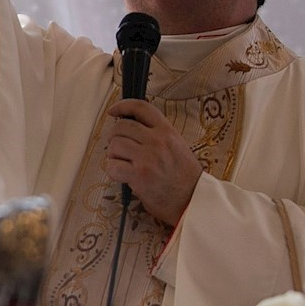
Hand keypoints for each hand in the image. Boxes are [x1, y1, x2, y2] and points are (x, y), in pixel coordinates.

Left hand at [102, 99, 201, 225]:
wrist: (192, 200)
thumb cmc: (183, 175)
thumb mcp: (176, 145)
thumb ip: (157, 134)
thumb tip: (130, 126)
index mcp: (167, 131)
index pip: (141, 108)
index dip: (123, 106)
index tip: (112, 112)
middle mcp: (157, 140)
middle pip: (121, 127)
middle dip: (114, 137)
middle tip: (119, 149)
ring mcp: (147, 157)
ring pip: (114, 145)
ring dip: (113, 155)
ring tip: (123, 164)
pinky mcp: (139, 175)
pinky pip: (112, 166)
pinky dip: (113, 171)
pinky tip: (123, 176)